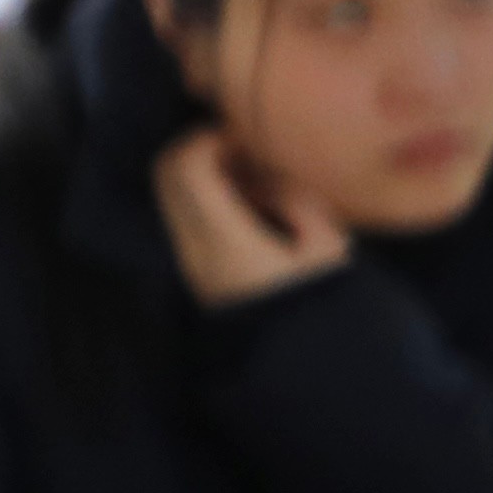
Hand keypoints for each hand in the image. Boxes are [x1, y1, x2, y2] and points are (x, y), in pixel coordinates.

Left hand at [152, 127, 345, 307]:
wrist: (298, 359)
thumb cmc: (320, 303)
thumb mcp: (327, 248)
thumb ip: (296, 201)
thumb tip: (268, 180)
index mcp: (225, 237)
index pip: (188, 167)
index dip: (209, 138)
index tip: (241, 133)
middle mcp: (194, 245)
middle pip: (165, 173)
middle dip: (195, 147)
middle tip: (236, 144)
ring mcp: (188, 257)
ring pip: (169, 191)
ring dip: (198, 171)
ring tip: (245, 172)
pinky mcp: (193, 266)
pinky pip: (182, 212)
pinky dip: (202, 194)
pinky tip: (244, 200)